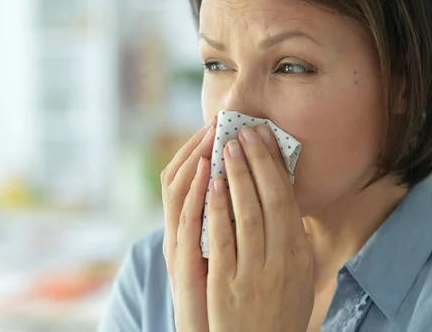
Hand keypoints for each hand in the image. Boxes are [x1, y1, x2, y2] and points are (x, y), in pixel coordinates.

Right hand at [161, 117, 215, 330]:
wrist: (209, 331)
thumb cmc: (222, 292)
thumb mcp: (227, 252)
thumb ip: (233, 223)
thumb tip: (255, 194)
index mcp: (190, 227)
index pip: (192, 179)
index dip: (203, 150)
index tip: (223, 125)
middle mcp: (178, 231)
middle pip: (179, 178)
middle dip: (198, 146)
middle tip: (217, 120)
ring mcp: (176, 245)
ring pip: (178, 194)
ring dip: (195, 162)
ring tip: (211, 135)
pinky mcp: (182, 263)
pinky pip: (186, 223)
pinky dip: (196, 196)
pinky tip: (210, 175)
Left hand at [206, 125, 314, 331]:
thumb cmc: (279, 311)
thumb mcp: (298, 276)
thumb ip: (292, 241)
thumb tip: (286, 204)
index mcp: (299, 255)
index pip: (288, 200)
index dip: (276, 166)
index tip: (266, 138)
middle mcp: (281, 261)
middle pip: (270, 200)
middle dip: (257, 161)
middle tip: (246, 130)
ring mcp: (254, 273)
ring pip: (248, 214)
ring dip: (238, 176)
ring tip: (228, 146)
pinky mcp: (227, 285)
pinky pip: (222, 240)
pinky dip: (218, 209)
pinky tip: (213, 184)